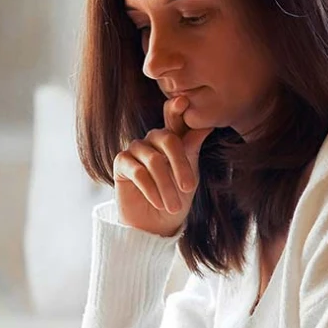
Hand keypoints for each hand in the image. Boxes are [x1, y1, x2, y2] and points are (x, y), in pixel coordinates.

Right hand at [112, 95, 211, 236]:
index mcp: (172, 137)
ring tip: (174, 205)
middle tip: (189, 188)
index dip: (176, 108)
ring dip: (166, 185)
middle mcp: (152, 139)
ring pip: (153, 160)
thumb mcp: (190, 175)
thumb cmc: (177, 199)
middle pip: (167, 138)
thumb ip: (192, 149)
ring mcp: (135, 149)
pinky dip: (151, 189)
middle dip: (180, 165)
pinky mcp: (121, 163)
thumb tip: (206, 125)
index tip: (183, 101)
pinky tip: (158, 203)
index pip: (174, 118)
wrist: (156, 226)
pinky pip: (138, 172)